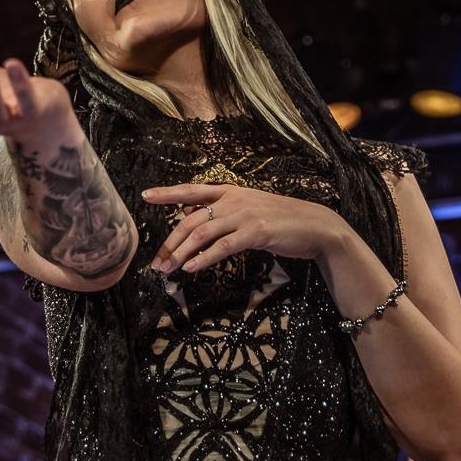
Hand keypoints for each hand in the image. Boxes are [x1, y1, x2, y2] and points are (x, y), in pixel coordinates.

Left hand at [142, 183, 351, 273]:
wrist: (315, 225)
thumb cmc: (280, 220)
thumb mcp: (247, 209)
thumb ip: (222, 211)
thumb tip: (193, 216)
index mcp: (230, 191)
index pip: (192, 190)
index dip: (168, 193)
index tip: (145, 196)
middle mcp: (234, 199)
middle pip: (191, 220)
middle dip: (170, 242)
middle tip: (156, 262)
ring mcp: (245, 214)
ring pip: (203, 234)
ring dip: (181, 254)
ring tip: (168, 270)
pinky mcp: (256, 232)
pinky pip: (223, 247)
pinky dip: (204, 258)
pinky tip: (192, 268)